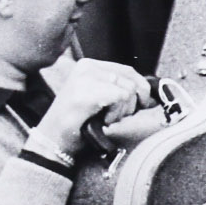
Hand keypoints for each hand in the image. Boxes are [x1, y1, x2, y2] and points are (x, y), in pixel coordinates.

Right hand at [32, 58, 150, 160]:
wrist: (53, 139)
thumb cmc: (78, 122)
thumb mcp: (102, 100)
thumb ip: (122, 92)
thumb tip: (151, 96)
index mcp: (89, 65)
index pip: (128, 70)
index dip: (141, 88)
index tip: (141, 104)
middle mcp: (87, 67)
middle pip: (131, 78)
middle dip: (133, 101)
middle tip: (119, 115)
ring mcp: (85, 78)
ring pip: (128, 90)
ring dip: (123, 110)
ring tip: (106, 117)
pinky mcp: (87, 93)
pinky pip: (120, 98)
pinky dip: (116, 113)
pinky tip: (103, 119)